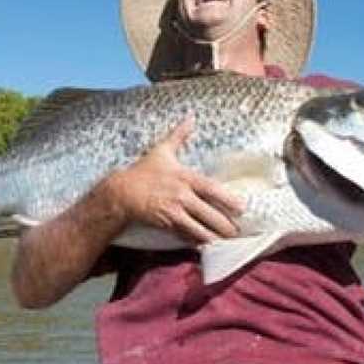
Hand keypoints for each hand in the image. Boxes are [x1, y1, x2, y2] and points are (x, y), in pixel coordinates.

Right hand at [107, 116, 244, 244]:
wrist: (121, 193)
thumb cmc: (143, 171)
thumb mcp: (161, 151)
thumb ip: (179, 135)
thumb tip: (191, 117)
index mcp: (185, 178)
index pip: (211, 189)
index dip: (228, 199)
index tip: (242, 207)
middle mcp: (181, 196)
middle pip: (209, 214)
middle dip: (226, 225)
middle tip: (239, 232)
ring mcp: (174, 212)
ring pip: (199, 229)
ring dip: (215, 237)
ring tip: (228, 242)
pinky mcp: (166, 224)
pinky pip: (186, 235)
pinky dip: (198, 242)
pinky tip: (208, 246)